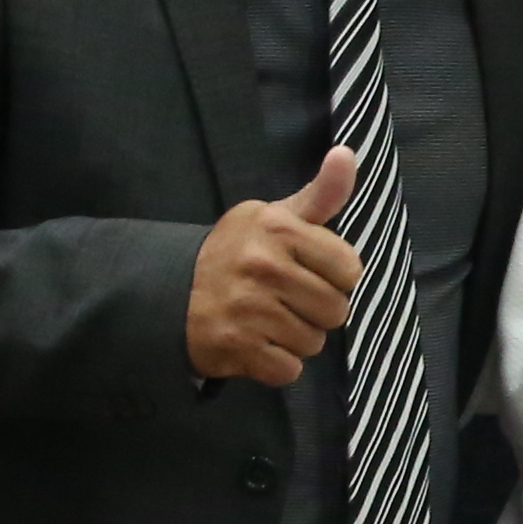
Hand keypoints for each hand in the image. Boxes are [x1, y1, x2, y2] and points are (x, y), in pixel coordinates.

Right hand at [187, 144, 363, 385]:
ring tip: (268, 320)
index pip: (350, 269)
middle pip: (337, 310)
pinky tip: (256, 343)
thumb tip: (347, 153)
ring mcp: (246, 307)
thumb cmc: (240, 252)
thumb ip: (321, 194)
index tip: (307, 271)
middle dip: (317, 311)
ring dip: (297, 338)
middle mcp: (262, 264)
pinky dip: (277, 364)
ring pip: (314, 342)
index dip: (335, 276)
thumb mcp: (277, 217)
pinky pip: (289, 370)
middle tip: (285, 299)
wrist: (172, 290)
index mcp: (277, 227)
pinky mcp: (235, 345)